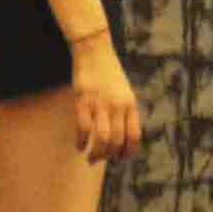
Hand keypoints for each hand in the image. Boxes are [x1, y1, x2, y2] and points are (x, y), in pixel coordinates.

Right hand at [72, 34, 141, 162]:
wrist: (95, 51)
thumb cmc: (109, 75)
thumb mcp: (125, 93)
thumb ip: (125, 113)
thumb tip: (121, 138)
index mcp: (130, 105)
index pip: (134, 136)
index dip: (128, 152)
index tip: (121, 158)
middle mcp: (118, 106)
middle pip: (116, 141)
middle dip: (108, 156)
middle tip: (99, 160)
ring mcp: (100, 104)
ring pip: (101, 138)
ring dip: (96, 153)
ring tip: (90, 158)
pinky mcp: (83, 100)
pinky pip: (83, 128)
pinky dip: (81, 141)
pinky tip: (79, 146)